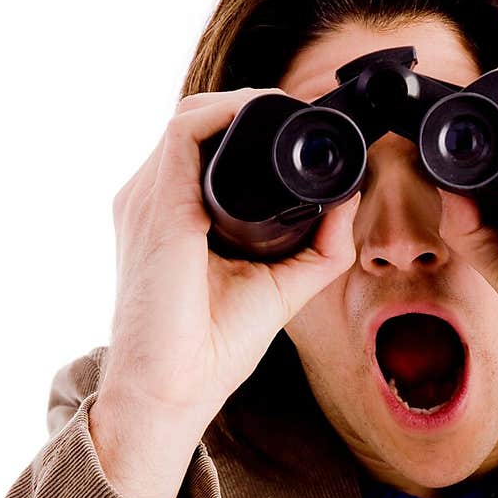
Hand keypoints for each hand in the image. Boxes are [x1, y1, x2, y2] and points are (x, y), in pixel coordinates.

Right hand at [106, 88, 360, 429]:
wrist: (172, 391)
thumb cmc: (210, 350)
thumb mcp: (280, 287)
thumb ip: (318, 249)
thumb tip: (350, 201)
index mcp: (172, 214)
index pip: (204, 147)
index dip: (252, 127)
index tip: (304, 132)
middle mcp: (151, 198)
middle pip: (200, 123)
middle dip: (253, 110)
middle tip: (308, 120)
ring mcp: (147, 198)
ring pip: (193, 117)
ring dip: (246, 106)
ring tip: (295, 113)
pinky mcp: (157, 207)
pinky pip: (187, 131)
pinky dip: (230, 113)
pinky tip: (267, 116)